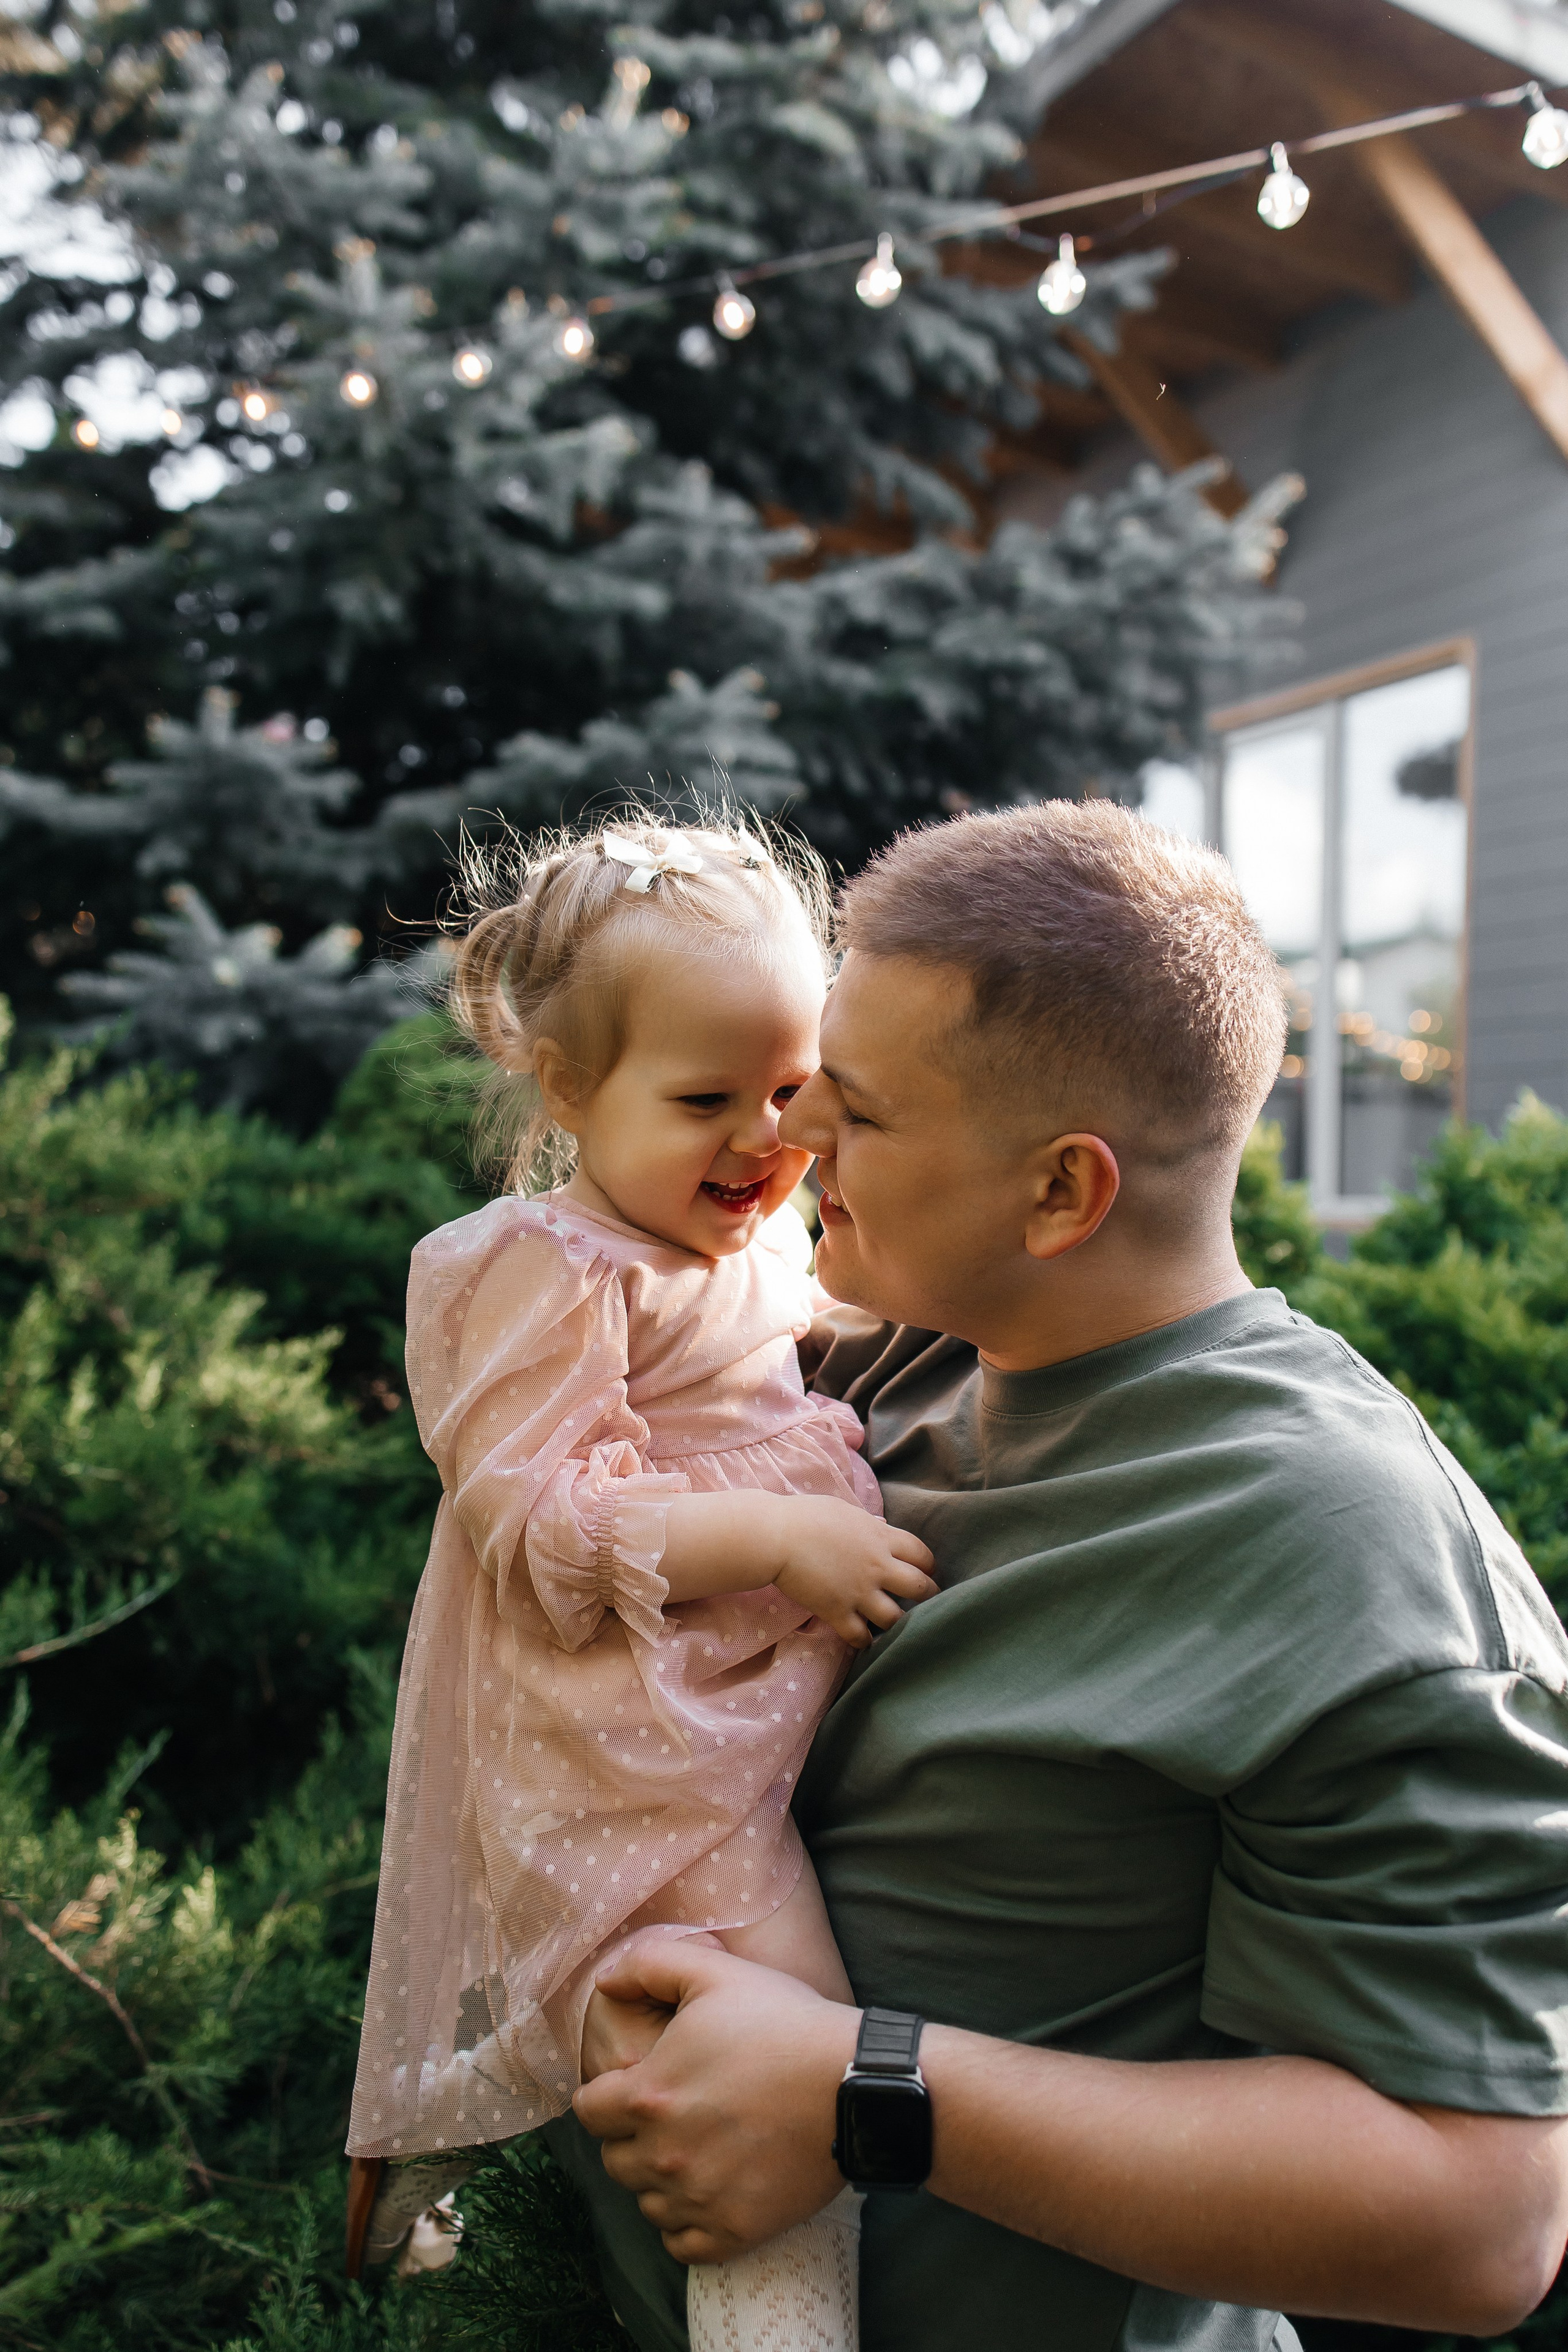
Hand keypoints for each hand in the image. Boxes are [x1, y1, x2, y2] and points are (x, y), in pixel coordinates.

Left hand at [574, 1940, 858, 2261]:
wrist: (854, 2085)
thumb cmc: (784, 2023)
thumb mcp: (713, 1973)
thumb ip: (648, 1966)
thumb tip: (605, 1982)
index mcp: (648, 2095)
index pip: (588, 2111)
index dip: (607, 2095)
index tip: (636, 2085)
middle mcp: (664, 2156)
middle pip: (615, 2160)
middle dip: (632, 2137)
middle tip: (672, 2114)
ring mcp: (699, 2199)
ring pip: (646, 2203)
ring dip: (659, 2180)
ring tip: (695, 2149)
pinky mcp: (734, 2230)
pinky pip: (681, 2244)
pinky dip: (686, 2223)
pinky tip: (708, 2191)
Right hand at [772, 1497, 936, 1647]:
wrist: (776, 1537)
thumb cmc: (806, 1516)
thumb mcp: (846, 1511)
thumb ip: (868, 1524)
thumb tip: (880, 1528)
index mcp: (880, 1538)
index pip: (922, 1553)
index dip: (928, 1565)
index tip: (926, 1571)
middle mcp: (877, 1567)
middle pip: (920, 1587)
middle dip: (927, 1596)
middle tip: (923, 1601)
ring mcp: (858, 1592)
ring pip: (895, 1618)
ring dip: (896, 1622)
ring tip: (892, 1623)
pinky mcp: (837, 1612)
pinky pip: (860, 1636)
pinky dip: (864, 1641)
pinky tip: (864, 1640)